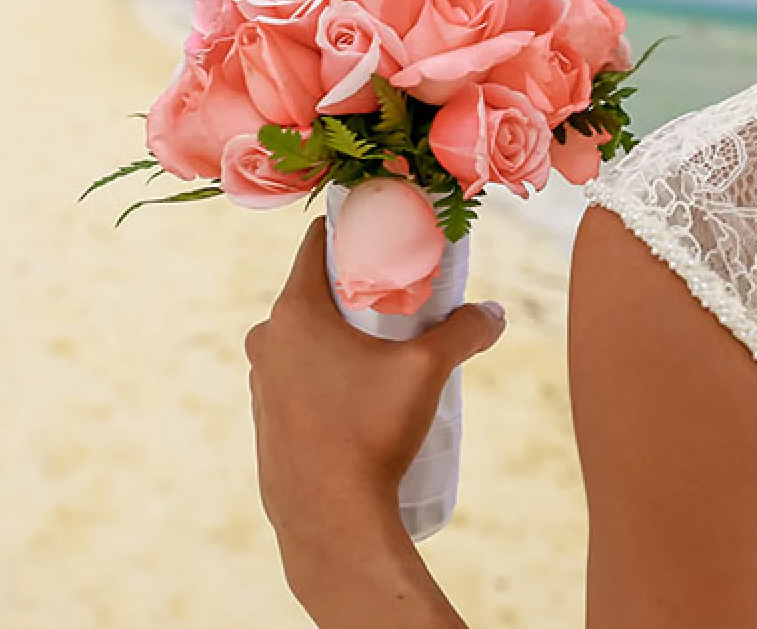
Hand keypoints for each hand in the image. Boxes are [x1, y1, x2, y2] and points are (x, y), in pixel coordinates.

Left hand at [246, 216, 506, 560]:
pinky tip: (364, 397)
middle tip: (405, 299)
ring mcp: (262, 385)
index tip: (389, 236)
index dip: (354, 231)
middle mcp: (268, 341)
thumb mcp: (429, 370)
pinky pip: (299, 378)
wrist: (332, 525)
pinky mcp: (267, 423)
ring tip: (391, 352)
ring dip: (342, 336)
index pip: (317, 243)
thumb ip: (465, 330)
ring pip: (306, 338)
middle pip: (315, 291)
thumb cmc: (373, 436)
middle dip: (358, 289)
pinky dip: (329, 374)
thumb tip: (494, 313)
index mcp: (295, 312)